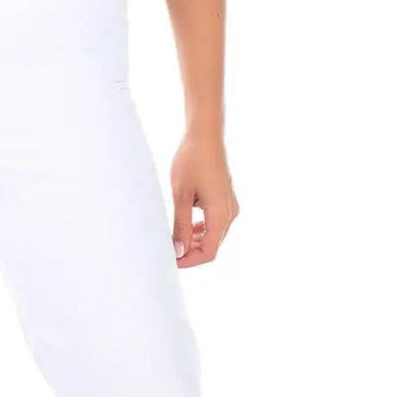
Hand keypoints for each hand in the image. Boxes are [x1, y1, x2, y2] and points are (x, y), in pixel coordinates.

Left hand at [170, 130, 237, 265]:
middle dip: (190, 252)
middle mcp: (230, 213)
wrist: (205, 135)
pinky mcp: (225, 199)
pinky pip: (214, 222)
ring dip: (194, 240)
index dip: (189, 261)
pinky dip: (200, 229)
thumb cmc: (191, 161)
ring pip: (213, 235)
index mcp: (221, 214)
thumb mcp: (181, 196)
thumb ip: (179, 226)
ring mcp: (229, 206)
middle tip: (167, 249)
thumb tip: (178, 251)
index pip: (209, 252)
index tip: (170, 260)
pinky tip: (183, 224)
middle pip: (212, 245)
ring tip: (173, 237)